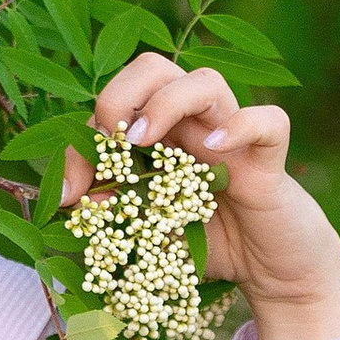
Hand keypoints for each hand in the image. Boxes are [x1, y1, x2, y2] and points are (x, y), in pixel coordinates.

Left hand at [61, 53, 339, 339]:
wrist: (272, 272)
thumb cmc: (210, 243)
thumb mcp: (149, 234)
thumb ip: (113, 214)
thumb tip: (71, 201)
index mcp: (158, 136)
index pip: (112, 110)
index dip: (80, 145)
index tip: (67, 197)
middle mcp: (192, 125)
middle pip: (154, 67)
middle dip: (121, 94)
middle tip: (111, 140)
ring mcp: (232, 137)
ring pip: (207, 81)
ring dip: (167, 103)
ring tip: (145, 142)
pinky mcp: (270, 160)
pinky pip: (270, 121)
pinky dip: (243, 124)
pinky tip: (216, 148)